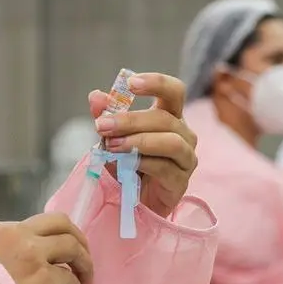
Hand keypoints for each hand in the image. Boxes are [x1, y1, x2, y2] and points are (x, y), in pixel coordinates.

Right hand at [0, 213, 93, 283]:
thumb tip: (22, 271)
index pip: (30, 225)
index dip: (45, 237)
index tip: (51, 249)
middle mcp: (17, 235)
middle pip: (60, 222)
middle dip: (77, 235)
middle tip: (83, 251)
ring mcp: (33, 254)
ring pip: (71, 245)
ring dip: (84, 259)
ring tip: (86, 275)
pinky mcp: (44, 278)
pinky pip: (69, 276)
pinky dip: (76, 282)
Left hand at [90, 73, 197, 217]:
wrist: (133, 201)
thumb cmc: (127, 165)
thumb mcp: (112, 138)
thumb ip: (106, 116)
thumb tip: (96, 96)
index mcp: (170, 116)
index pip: (174, 91)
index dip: (156, 83)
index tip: (131, 84)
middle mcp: (184, 133)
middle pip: (164, 118)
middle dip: (130, 120)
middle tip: (102, 125)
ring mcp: (186, 158)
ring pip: (170, 142)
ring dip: (138, 141)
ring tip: (111, 145)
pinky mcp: (181, 181)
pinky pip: (165, 167)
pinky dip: (143, 163)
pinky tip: (125, 164)